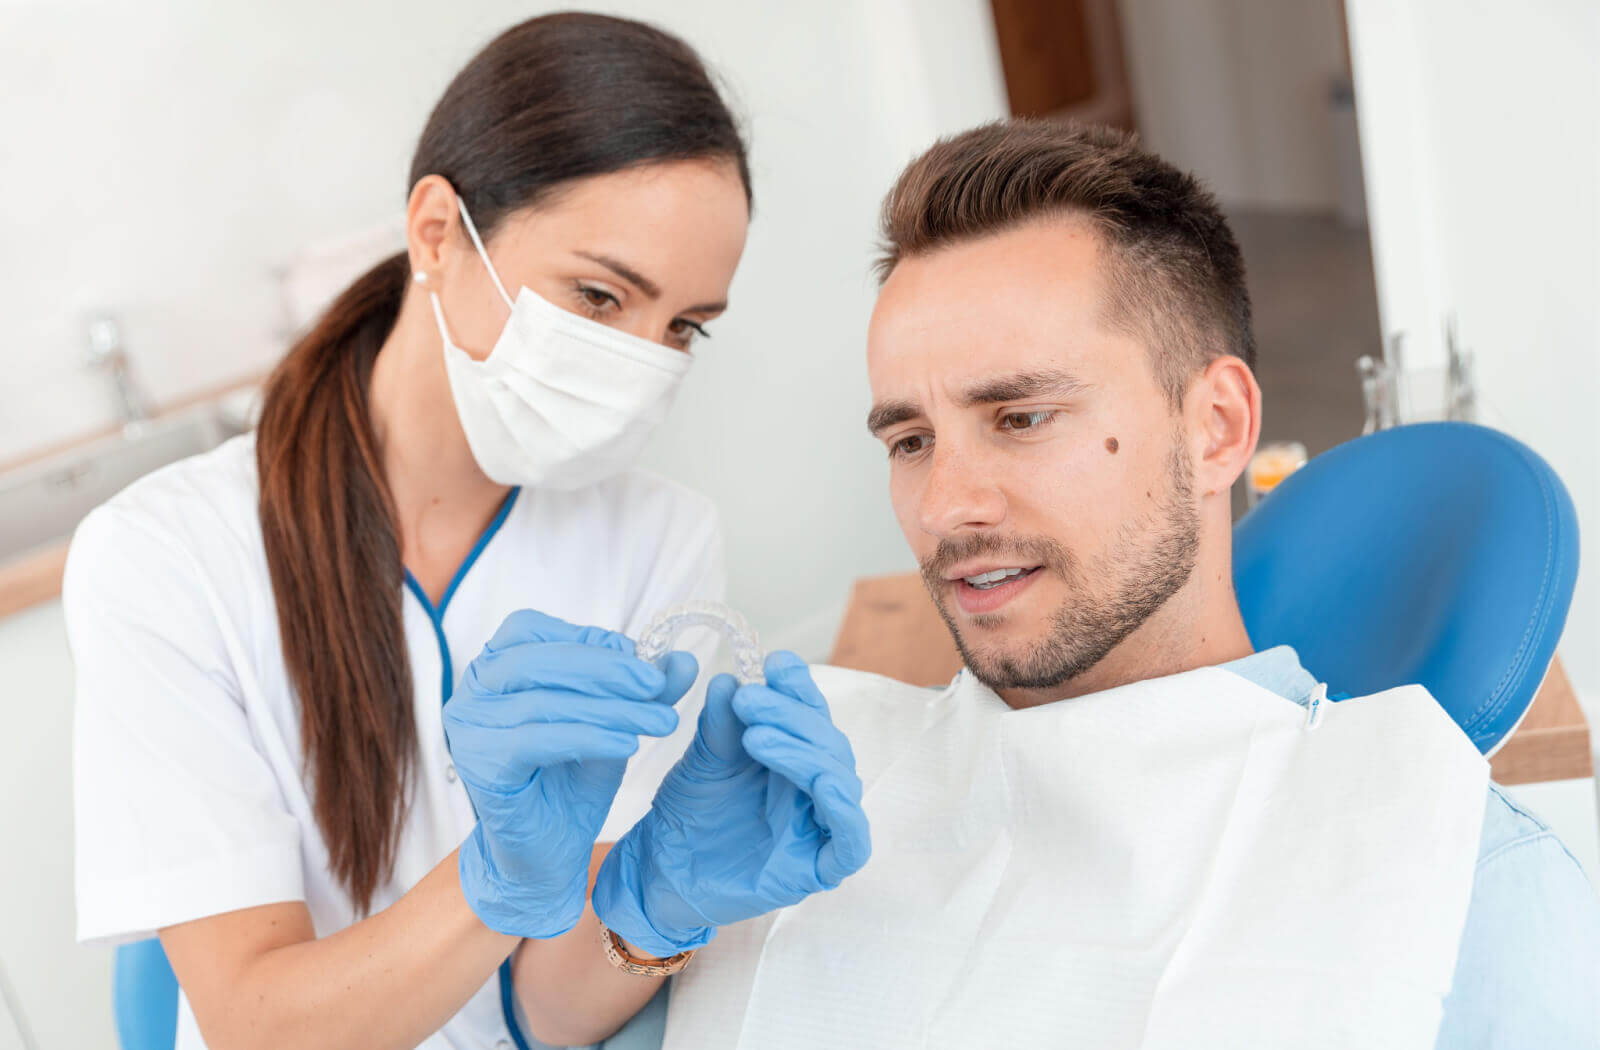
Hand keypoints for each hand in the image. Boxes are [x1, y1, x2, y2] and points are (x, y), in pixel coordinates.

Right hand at [444, 610, 697, 938]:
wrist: (545, 856)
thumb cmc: (570, 781)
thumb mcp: (613, 723)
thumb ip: (642, 691)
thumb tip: (684, 661)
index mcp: (493, 667)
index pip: (531, 629)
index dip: (589, 640)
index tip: (642, 662)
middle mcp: (471, 692)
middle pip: (538, 660)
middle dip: (606, 670)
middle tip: (657, 686)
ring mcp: (469, 729)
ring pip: (544, 701)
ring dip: (611, 708)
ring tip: (660, 720)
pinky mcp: (480, 765)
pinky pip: (537, 740)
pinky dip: (588, 737)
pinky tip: (627, 744)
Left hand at [592, 651, 870, 957]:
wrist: (661, 874)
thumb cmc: (688, 815)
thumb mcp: (703, 761)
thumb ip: (721, 725)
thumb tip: (728, 680)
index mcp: (794, 757)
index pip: (810, 715)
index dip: (799, 688)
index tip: (775, 662)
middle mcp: (814, 789)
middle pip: (827, 743)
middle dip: (790, 716)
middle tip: (747, 699)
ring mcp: (819, 829)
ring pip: (839, 781)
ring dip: (804, 752)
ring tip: (757, 736)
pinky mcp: (818, 869)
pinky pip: (851, 842)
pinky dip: (845, 812)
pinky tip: (824, 784)